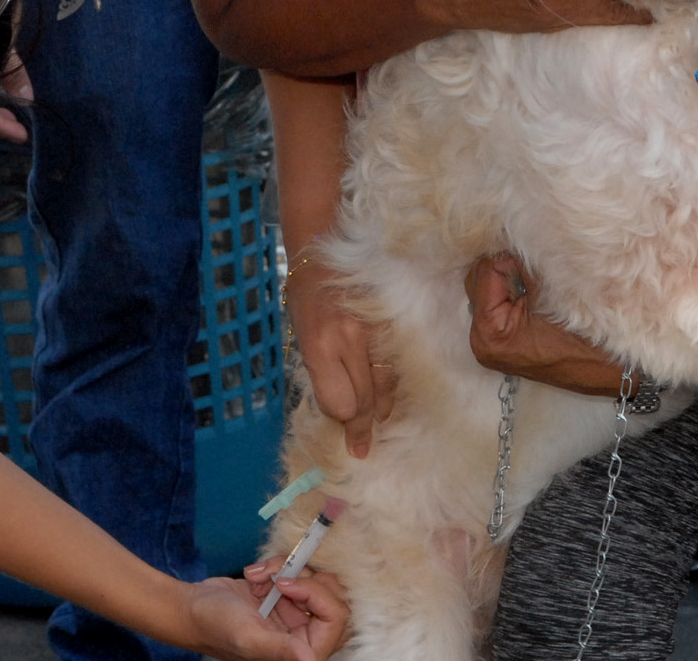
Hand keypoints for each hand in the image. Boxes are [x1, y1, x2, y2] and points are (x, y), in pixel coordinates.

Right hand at [188, 565, 347, 660]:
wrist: (190, 606)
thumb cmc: (214, 625)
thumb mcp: (248, 636)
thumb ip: (280, 648)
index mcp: (302, 651)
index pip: (335, 619)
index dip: (316, 595)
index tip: (285, 584)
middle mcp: (302, 635)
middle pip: (331, 596)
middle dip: (304, 579)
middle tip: (277, 577)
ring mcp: (293, 614)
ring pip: (313, 579)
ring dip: (286, 570)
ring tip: (259, 576)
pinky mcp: (283, 596)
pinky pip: (296, 572)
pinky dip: (275, 566)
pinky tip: (253, 576)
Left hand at [285, 260, 396, 457]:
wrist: (326, 248)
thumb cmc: (306, 295)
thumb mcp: (301, 335)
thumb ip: (320, 371)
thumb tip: (340, 408)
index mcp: (319, 344)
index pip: (339, 403)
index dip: (340, 419)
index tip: (342, 428)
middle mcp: (349, 340)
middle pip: (365, 401)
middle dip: (362, 427)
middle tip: (362, 447)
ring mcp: (376, 331)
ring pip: (386, 386)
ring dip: (382, 409)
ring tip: (377, 422)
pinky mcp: (393, 324)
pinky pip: (396, 366)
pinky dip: (392, 384)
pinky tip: (387, 394)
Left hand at [464, 253, 626, 395]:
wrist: (613, 371)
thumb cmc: (587, 337)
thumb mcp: (555, 292)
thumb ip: (528, 264)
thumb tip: (516, 235)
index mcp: (490, 331)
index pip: (486, 272)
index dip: (510, 257)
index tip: (535, 253)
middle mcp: (482, 341)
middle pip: (478, 281)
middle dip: (502, 263)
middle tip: (530, 254)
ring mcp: (491, 344)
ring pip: (486, 291)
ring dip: (505, 275)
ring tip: (532, 268)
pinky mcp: (503, 343)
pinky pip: (496, 305)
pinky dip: (509, 290)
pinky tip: (529, 283)